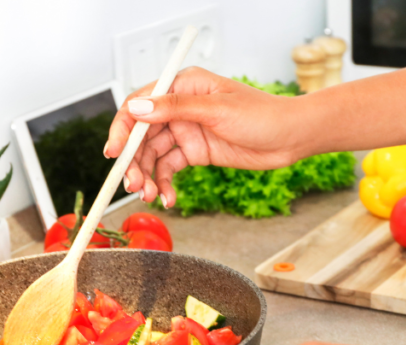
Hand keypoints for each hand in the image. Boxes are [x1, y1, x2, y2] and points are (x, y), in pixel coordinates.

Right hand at [105, 67, 305, 206]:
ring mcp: (187, 130)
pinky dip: (165, 184)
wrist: (291, 138)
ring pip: (154, 155)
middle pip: (142, 135)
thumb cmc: (263, 115)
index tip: (114, 152)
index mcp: (183, 86)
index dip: (123, 129)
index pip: (140, 105)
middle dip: (133, 161)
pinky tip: (169, 198)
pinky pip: (170, 168)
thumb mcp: (217, 109)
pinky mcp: (196, 152)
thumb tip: (139, 108)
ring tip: (150, 196)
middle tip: (133, 185)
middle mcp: (180, 107)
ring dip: (147, 176)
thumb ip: (176, 108)